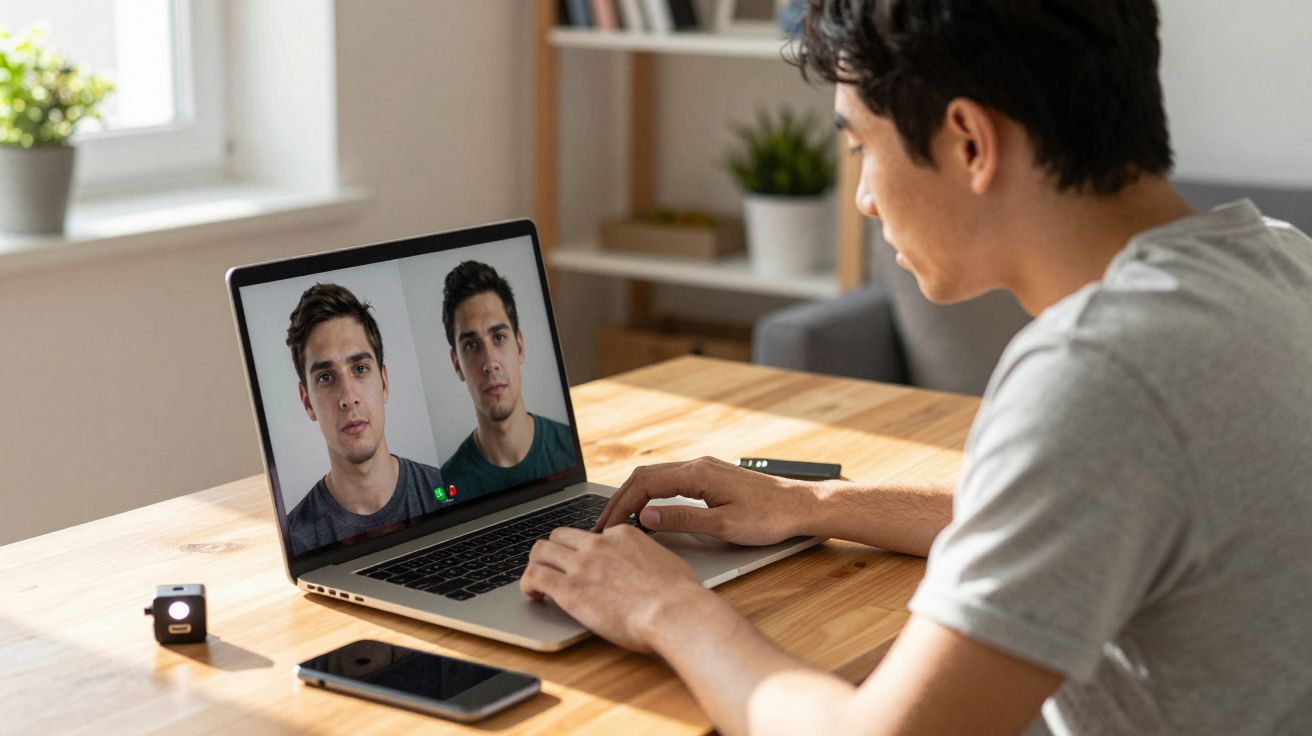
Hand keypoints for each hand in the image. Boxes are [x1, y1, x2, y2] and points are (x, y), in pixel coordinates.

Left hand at [520, 525, 707, 651]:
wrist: (675, 612)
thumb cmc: (680, 596)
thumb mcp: (666, 562)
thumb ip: (648, 560)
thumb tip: (649, 569)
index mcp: (622, 534)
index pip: (590, 535)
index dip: (584, 551)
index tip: (584, 565)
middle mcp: (598, 544)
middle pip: (559, 536)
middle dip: (552, 551)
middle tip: (552, 567)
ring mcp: (582, 565)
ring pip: (540, 551)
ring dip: (535, 565)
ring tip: (536, 581)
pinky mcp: (569, 589)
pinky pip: (535, 577)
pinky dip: (527, 584)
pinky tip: (533, 595)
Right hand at [594, 456, 816, 545]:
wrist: (803, 506)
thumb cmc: (770, 518)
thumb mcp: (724, 525)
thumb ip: (683, 519)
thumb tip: (647, 516)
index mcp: (698, 474)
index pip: (645, 484)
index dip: (621, 505)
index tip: (606, 527)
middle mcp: (698, 465)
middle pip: (645, 476)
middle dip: (620, 499)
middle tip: (603, 525)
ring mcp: (705, 469)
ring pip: (657, 476)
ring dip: (635, 496)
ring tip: (619, 520)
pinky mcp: (712, 477)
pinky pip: (671, 480)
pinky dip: (652, 494)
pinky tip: (649, 511)